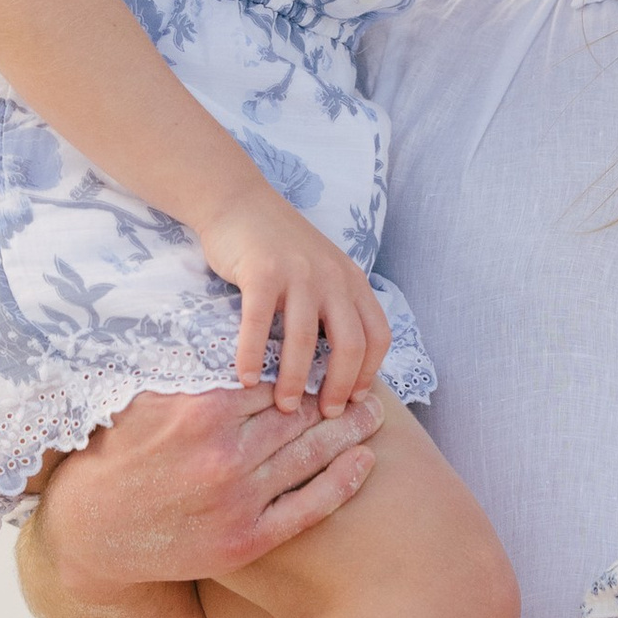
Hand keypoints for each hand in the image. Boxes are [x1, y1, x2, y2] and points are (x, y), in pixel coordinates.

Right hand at [35, 381, 384, 611]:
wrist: (89, 535)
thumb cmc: (114, 460)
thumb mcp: (142, 404)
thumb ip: (189, 373)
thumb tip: (229, 334)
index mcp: (200, 413)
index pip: (270, 380)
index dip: (303, 368)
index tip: (327, 357)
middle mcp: (224, 456)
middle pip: (298, 416)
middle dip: (336, 396)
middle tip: (367, 384)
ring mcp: (238, 502)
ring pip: (309, 456)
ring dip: (348, 433)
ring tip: (372, 414)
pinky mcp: (246, 541)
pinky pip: (308, 508)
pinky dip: (341, 482)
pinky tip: (363, 461)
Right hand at [196, 174, 392, 410]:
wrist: (240, 203)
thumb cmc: (279, 248)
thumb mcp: (322, 272)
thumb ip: (334, 309)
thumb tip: (341, 368)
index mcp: (353, 281)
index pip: (378, 335)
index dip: (369, 372)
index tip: (353, 400)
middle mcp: (333, 277)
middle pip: (350, 343)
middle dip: (340, 386)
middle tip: (325, 414)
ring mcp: (299, 273)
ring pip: (304, 340)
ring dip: (296, 380)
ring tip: (285, 407)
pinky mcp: (262, 271)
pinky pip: (260, 324)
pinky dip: (253, 356)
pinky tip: (247, 380)